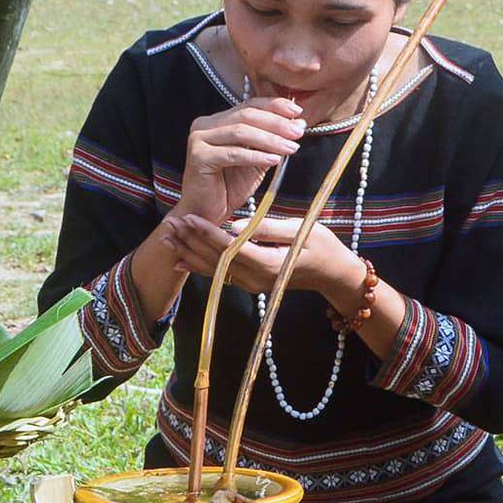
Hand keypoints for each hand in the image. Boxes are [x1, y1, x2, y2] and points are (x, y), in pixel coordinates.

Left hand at [162, 213, 366, 311]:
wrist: (335, 274)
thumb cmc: (324, 247)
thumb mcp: (302, 230)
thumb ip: (268, 229)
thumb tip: (236, 225)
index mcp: (269, 264)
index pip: (230, 248)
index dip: (207, 233)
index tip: (190, 217)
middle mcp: (256, 279)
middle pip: (216, 261)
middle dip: (191, 242)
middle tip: (170, 224)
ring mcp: (252, 284)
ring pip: (214, 270)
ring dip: (189, 253)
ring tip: (168, 238)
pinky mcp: (251, 284)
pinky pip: (220, 276)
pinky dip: (199, 267)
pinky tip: (181, 260)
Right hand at [177, 97, 304, 224]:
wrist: (206, 214)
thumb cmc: (229, 188)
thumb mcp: (258, 161)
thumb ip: (273, 142)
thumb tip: (298, 124)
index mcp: (218, 122)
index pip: (249, 105)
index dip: (274, 106)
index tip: (297, 112)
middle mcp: (205, 125)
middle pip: (246, 115)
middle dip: (276, 123)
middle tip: (297, 133)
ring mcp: (199, 139)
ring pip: (240, 132)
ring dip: (270, 140)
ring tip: (291, 147)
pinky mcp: (198, 157)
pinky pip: (233, 153)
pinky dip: (256, 156)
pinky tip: (274, 160)